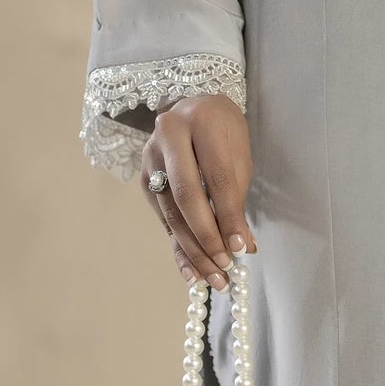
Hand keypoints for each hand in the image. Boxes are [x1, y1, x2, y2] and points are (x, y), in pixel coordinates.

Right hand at [140, 93, 257, 286]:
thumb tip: (242, 245)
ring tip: (213, 276)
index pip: (215, 176)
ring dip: (193, 249)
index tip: (240, 247)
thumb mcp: (238, 155)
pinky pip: (163, 217)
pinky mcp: (143, 177)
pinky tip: (191, 270)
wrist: (197, 109)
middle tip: (224, 266)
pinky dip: (178, 246)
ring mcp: (151, 156)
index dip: (227, 214)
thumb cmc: (224, 133)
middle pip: (187, 195)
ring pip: (171, 211)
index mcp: (201, 119)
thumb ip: (236, 197)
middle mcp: (169, 134)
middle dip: (207, 236)